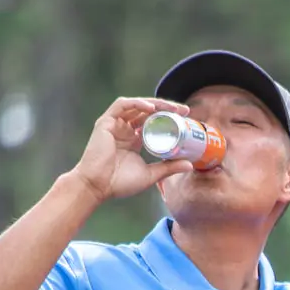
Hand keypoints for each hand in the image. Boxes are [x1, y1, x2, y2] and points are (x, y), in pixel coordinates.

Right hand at [73, 97, 193, 203]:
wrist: (98, 186)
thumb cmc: (120, 182)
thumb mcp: (151, 175)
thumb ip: (169, 168)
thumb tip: (191, 165)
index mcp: (134, 139)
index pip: (153, 122)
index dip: (169, 118)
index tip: (186, 119)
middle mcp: (125, 129)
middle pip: (147, 111)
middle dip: (166, 108)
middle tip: (184, 111)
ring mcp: (115, 124)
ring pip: (136, 105)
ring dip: (155, 104)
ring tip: (172, 108)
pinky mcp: (105, 122)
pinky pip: (121, 105)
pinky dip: (136, 103)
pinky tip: (151, 107)